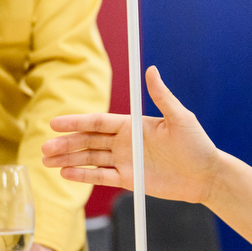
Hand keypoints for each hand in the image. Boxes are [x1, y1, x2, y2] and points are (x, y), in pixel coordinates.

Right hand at [43, 67, 222, 202]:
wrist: (206, 176)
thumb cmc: (197, 145)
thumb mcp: (181, 118)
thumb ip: (162, 97)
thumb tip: (151, 70)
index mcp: (133, 125)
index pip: (98, 122)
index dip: (76, 122)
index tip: (55, 123)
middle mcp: (125, 142)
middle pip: (89, 141)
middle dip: (66, 144)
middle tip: (44, 147)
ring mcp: (125, 161)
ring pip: (90, 158)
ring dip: (68, 159)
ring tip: (46, 160)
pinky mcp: (129, 180)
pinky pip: (101, 177)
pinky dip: (83, 175)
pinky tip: (65, 173)